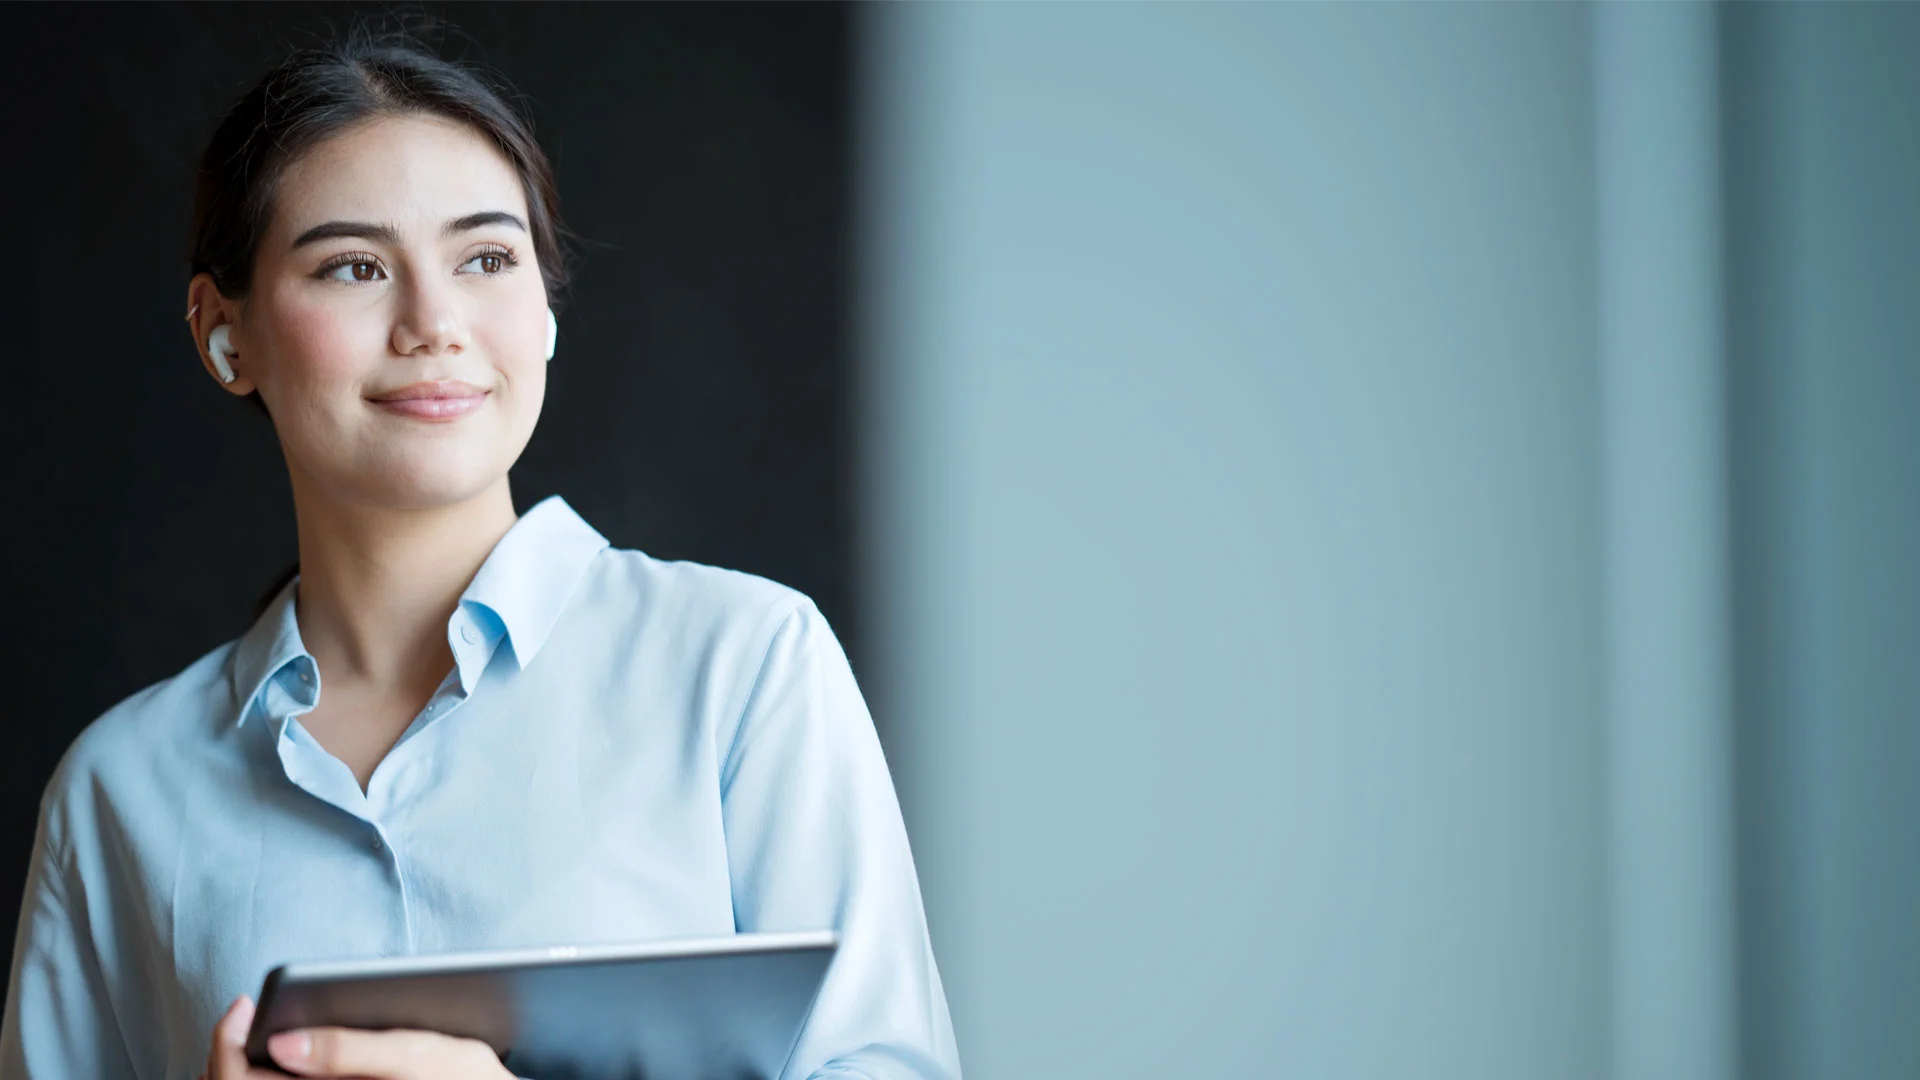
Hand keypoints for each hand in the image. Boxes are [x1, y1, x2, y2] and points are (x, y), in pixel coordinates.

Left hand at [201, 995, 516, 1079]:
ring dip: (252, 1069)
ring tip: (266, 1033)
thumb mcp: (422, 1057)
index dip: (227, 1044)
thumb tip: (283, 1042)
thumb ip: (350, 1051)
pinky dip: (276, 1079)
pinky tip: (295, 1059)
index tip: (242, 1006)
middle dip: (233, 1054)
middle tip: (246, 1016)